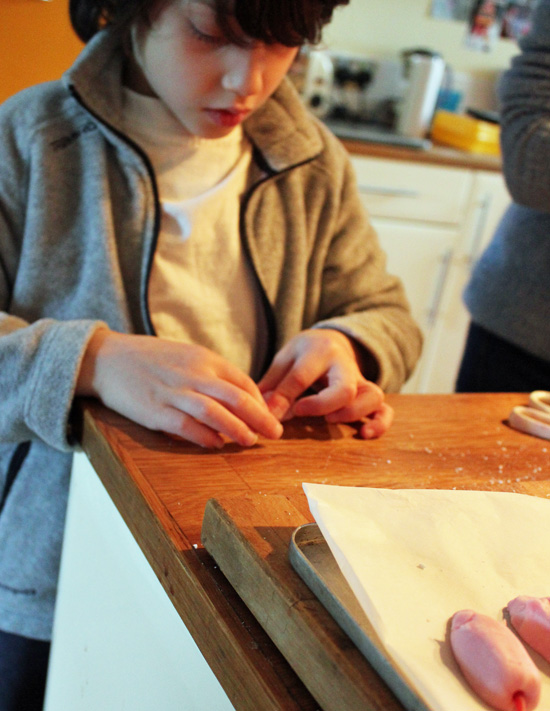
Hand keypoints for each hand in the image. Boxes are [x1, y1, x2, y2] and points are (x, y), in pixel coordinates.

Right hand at [76, 329, 282, 448]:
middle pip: (235, 397)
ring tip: (251, 441)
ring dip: (236, 428)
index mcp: (203, 359)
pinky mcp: (155, 411)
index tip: (270, 418)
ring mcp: (173, 393)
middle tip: (275, 433)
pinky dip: (204, 436)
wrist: (108, 358)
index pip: (242, 381)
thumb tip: (241, 399)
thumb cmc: (152, 360)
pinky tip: (217, 445)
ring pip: (214, 412)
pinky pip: (185, 426)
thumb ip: (212, 375)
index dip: (259, 402)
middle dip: (260, 417)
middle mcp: (192, 374)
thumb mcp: (187, 357)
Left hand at [258, 329, 392, 438]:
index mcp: (319, 351)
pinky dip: (380, 423)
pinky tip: (364, 434)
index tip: (273, 413)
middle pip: (344, 387)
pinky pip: (385, 409)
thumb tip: (262, 415)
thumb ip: (273, 387)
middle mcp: (345, 365)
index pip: (303, 376)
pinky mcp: (370, 395)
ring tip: (331, 421)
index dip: (287, 396)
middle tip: (302, 411)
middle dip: (323, 405)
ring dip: (352, 413)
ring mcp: (361, 380)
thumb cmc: (303, 355)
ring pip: (372, 396)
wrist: (330, 341)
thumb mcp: (284, 361)